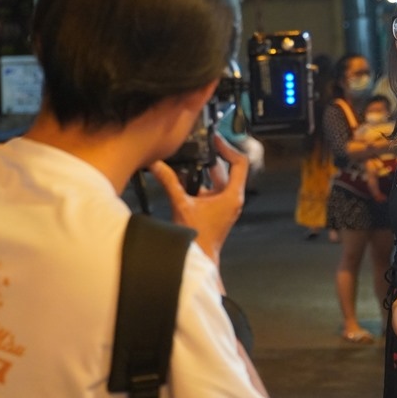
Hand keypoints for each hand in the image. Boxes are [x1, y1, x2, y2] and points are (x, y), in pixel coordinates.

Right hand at [149, 133, 248, 265]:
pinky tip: (184, 177)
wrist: (198, 258)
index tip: (215, 139)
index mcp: (233, 195)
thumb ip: (170, 182)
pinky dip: (200, 182)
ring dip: (204, 170)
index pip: (239, 163)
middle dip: (212, 157)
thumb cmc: (196, 236)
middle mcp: (233, 198)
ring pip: (218, 179)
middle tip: (199, 145)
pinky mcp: (217, 209)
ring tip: (189, 158)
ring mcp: (226, 204)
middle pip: (228, 169)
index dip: (228, 148)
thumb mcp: (181, 204)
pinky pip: (211, 190)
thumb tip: (157, 165)